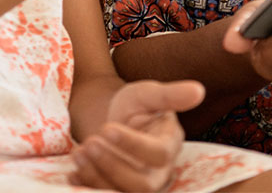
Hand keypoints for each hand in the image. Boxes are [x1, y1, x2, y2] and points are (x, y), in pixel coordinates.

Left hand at [68, 80, 202, 191]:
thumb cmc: (137, 105)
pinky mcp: (120, 191)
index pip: (158, 154)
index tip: (107, 127)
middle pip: (142, 185)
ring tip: (78, 152)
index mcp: (170, 145)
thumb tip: (198, 90)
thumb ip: (170, 94)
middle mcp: (159, 173)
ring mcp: (140, 185)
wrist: (116, 119)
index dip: (133, 145)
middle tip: (89, 142)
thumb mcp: (148, 94)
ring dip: (97, 176)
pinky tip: (73, 172)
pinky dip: (87, 186)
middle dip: (112, 165)